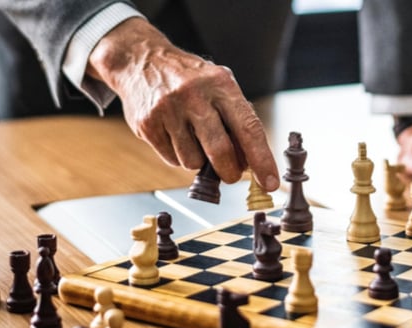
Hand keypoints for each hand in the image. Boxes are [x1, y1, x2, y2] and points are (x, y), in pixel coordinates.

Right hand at [86, 18, 278, 190]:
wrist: (141, 61)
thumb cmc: (191, 79)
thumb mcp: (220, 86)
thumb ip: (237, 120)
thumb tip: (250, 163)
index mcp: (220, 84)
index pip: (248, 129)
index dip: (262, 160)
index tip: (270, 183)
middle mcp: (194, 96)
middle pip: (220, 152)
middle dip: (229, 172)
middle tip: (230, 175)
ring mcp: (168, 110)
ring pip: (193, 162)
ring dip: (199, 162)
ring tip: (194, 140)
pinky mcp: (148, 125)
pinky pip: (172, 159)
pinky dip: (179, 156)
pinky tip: (176, 136)